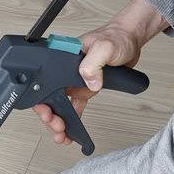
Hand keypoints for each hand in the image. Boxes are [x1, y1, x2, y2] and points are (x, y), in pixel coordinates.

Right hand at [33, 0, 167, 145]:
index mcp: (63, 58)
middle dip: (50, 117)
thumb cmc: (116, 37)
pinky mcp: (86, 85)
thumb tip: (88, 82)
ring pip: (60, 104)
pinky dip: (73, 117)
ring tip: (62, 135)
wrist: (130, 38)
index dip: (43, 102)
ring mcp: (75, 79)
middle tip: (58, 129)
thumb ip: (93, 63)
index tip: (47, 115)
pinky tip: (72, 129)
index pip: (45, 82)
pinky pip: (75, 104)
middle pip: (49, 97)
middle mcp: (66, 69)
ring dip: (60, 120)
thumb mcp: (104, 47)